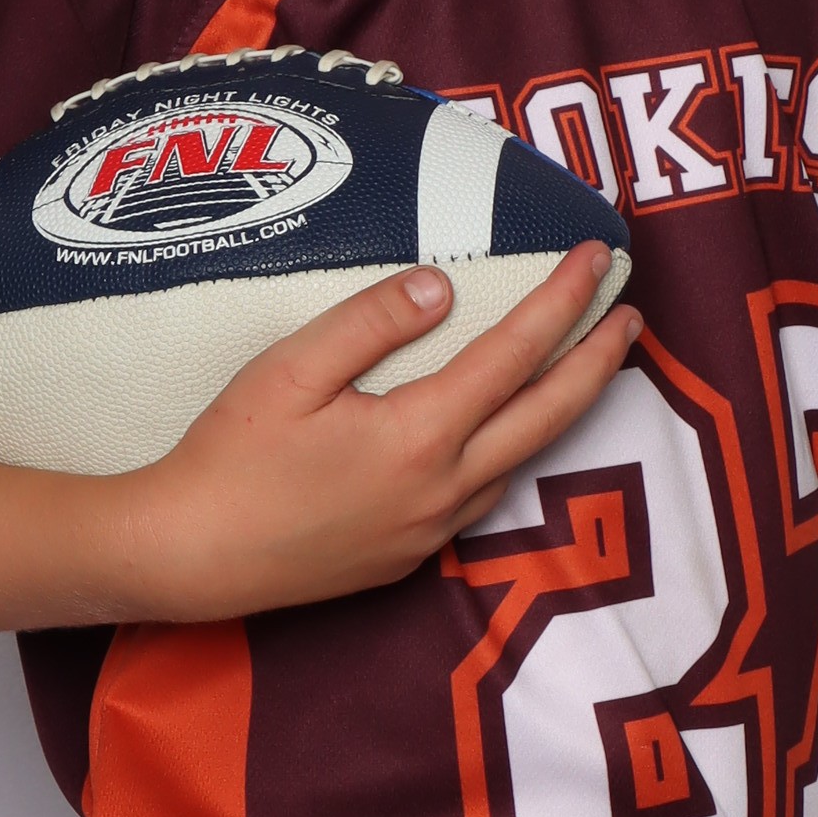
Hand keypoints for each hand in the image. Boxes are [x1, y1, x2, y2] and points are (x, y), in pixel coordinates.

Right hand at [121, 244, 639, 623]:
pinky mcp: (407, 556)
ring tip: (581, 365)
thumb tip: (443, 286)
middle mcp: (443, 489)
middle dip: (597, 360)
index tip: (595, 257)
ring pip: (520, 459)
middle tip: (630, 314)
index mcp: (420, 436)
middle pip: (549, 416)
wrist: (187, 559)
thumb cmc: (227, 459)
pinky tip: (502, 430)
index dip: (563, 300)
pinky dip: (511, 449)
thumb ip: (371, 321)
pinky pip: (481, 494)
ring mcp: (429, 530)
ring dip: (560, 408)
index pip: (515, 353)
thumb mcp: (289, 370)